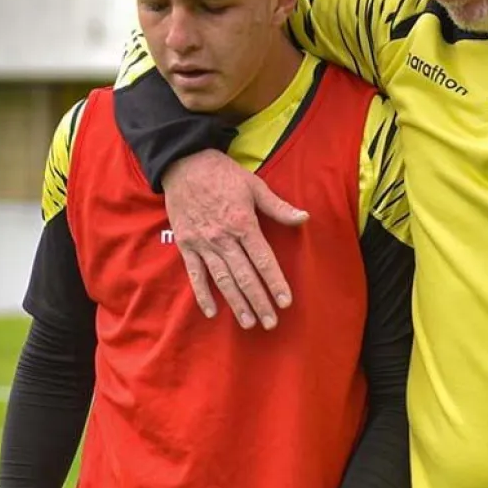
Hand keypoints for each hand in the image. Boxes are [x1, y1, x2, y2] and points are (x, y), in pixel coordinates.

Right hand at [162, 149, 308, 328]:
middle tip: (271, 323)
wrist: (184, 164)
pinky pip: (195, 274)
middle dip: (259, 301)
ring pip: (222, 280)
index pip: (264, 260)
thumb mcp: (255, 185)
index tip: (285, 302)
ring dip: (236, 303)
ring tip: (249, 322)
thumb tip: (304, 217)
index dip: (275, 283)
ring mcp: (203, 243)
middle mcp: (223, 238)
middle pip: (245, 276)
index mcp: (243, 223)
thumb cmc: (223, 174)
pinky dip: (202, 294)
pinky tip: (212, 312)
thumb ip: (278, 207)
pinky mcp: (186, 245)